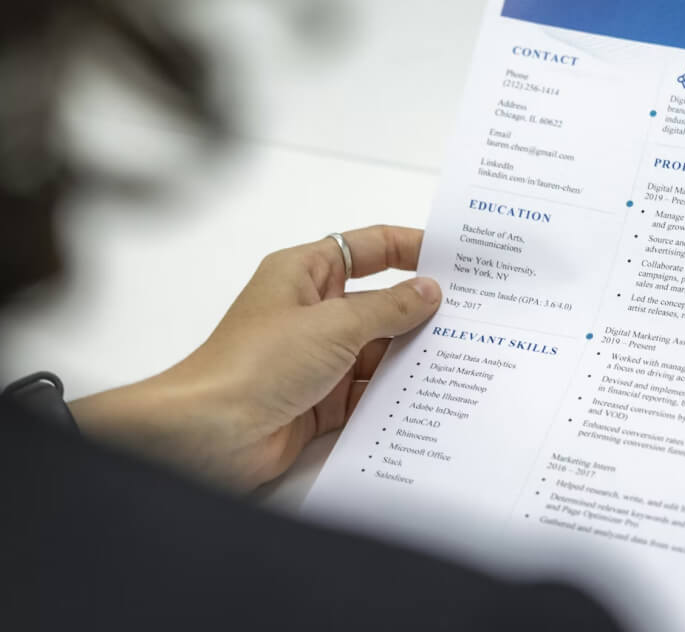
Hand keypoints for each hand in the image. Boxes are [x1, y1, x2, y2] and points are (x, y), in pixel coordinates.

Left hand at [70, 225, 440, 489]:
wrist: (209, 435)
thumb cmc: (254, 364)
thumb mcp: (333, 324)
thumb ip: (388, 308)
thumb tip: (428, 292)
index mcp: (305, 274)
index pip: (368, 249)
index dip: (410, 248)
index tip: (455, 257)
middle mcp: (312, 312)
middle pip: (380, 303)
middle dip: (421, 310)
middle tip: (474, 313)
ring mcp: (317, 359)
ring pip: (379, 350)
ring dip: (412, 356)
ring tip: (465, 356)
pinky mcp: (322, 402)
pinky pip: (369, 392)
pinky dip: (396, 395)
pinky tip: (432, 396)